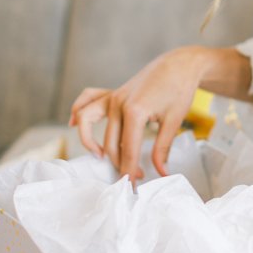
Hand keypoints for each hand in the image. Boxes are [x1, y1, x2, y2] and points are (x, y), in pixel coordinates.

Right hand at [68, 47, 211, 182]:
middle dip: (121, 163)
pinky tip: (74, 122)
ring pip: (90, 123)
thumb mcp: (174, 120)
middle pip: (111, 143)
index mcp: (134, 111)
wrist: (179, 65)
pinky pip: (88, 100)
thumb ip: (162, 148)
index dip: (130, 171)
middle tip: (137, 176)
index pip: (128, 150)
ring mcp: (112, 97)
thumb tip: (161, 172)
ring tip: (99, 156)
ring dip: (92, 142)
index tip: (132, 187)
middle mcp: (117, 104)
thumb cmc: (178, 89)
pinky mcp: (113, 93)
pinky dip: (78, 110)